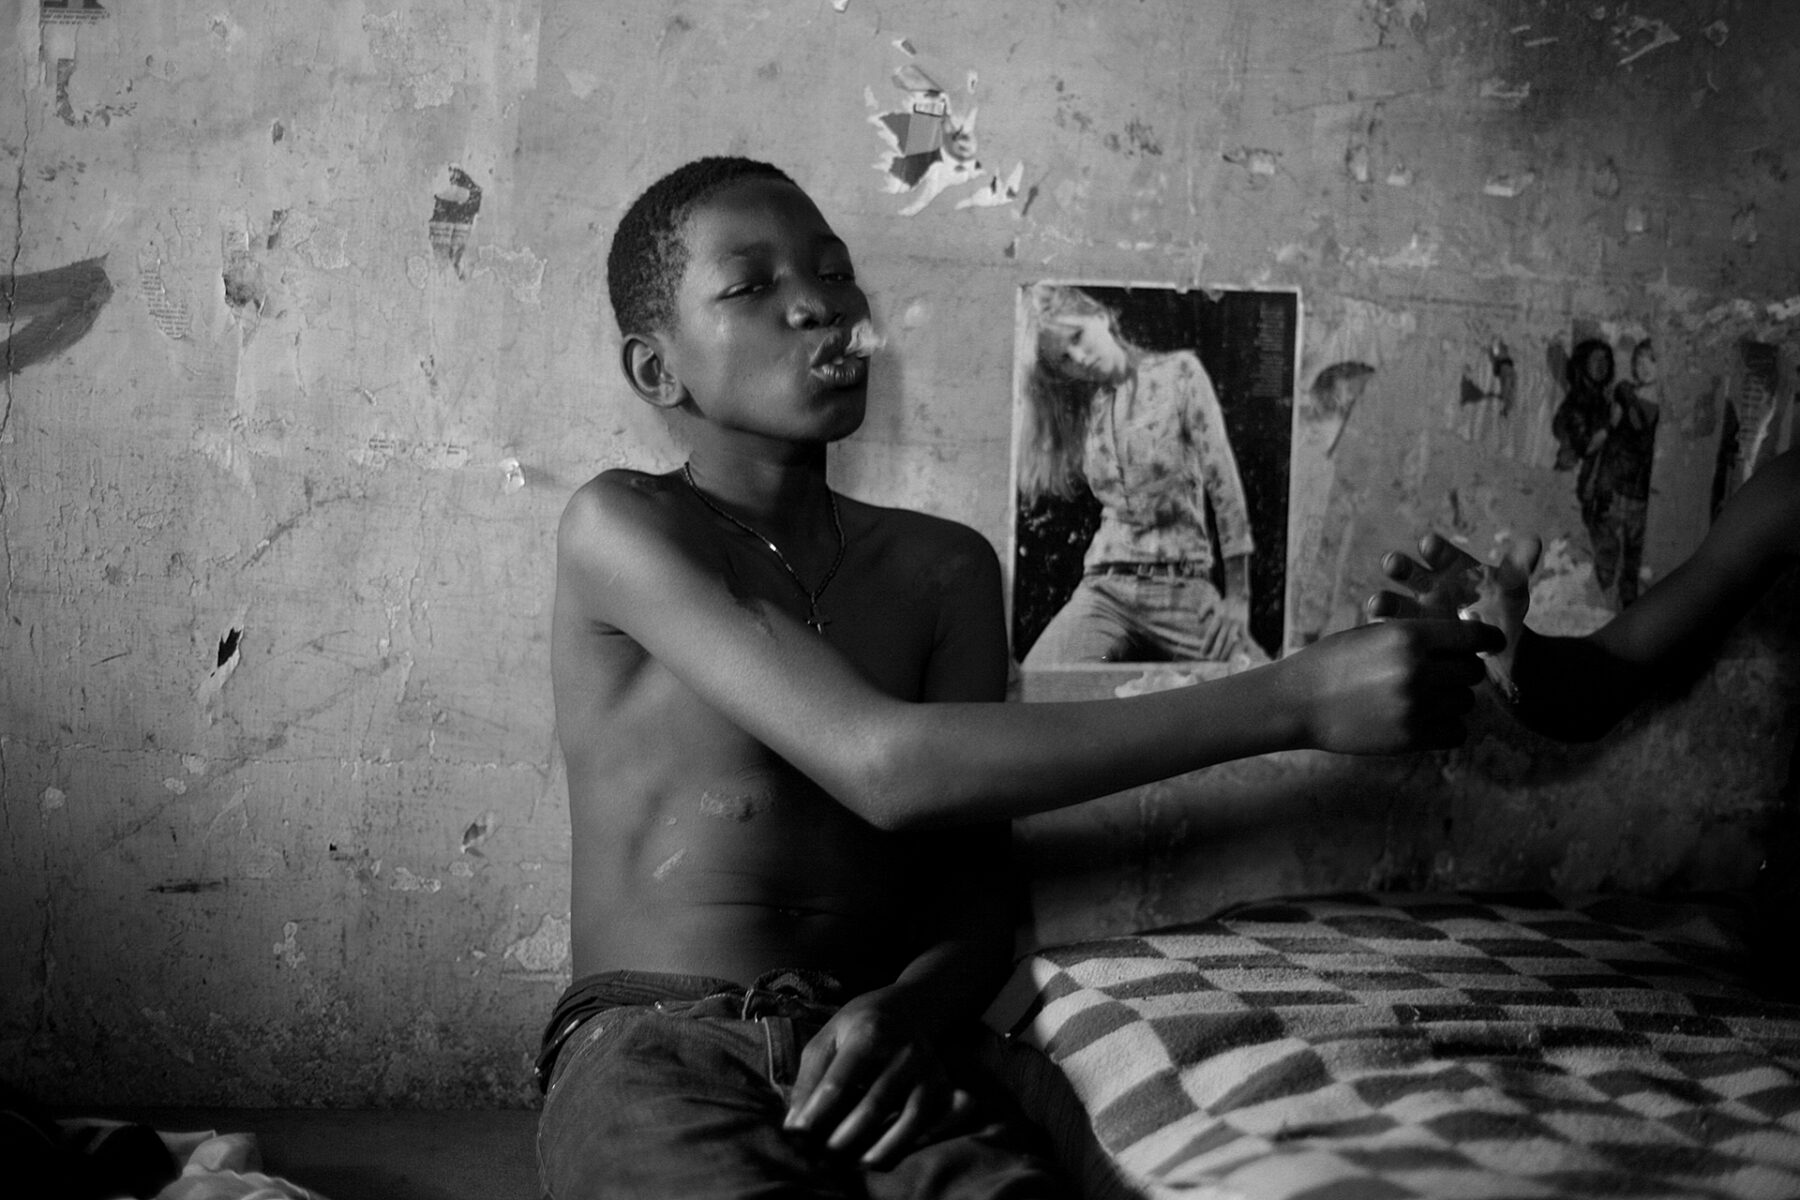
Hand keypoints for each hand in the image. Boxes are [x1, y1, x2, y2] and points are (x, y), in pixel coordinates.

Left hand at [784, 989, 973, 1167]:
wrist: (906, 1010)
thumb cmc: (857, 1028)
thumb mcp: (827, 1039)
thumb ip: (809, 1079)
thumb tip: (794, 1126)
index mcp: (869, 1033)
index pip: (839, 1082)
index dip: (816, 1115)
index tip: (796, 1138)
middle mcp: (904, 1051)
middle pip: (874, 1105)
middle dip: (844, 1139)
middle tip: (819, 1160)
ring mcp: (928, 1070)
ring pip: (907, 1119)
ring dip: (876, 1149)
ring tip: (849, 1166)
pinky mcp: (943, 1088)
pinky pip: (923, 1126)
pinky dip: (899, 1148)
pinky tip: (875, 1158)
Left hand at [1199, 593, 1260, 660]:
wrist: (1239, 596)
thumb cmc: (1223, 604)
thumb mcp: (1211, 605)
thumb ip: (1202, 612)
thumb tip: (1198, 623)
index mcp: (1218, 617)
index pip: (1211, 633)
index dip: (1206, 644)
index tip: (1203, 653)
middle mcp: (1227, 621)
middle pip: (1221, 639)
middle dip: (1216, 650)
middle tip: (1212, 660)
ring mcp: (1236, 623)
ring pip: (1231, 640)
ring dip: (1227, 651)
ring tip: (1222, 660)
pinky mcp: (1244, 625)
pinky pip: (1244, 637)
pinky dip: (1243, 646)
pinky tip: (1240, 654)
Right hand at [1284, 618, 1505, 753]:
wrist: (1298, 702)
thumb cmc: (1332, 662)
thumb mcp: (1373, 634)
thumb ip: (1416, 636)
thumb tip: (1461, 639)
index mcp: (1409, 637)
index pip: (1473, 638)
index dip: (1487, 640)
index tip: (1489, 645)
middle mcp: (1418, 671)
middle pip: (1472, 672)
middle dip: (1461, 671)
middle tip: (1441, 673)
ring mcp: (1416, 707)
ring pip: (1465, 703)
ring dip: (1452, 700)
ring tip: (1424, 698)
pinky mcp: (1411, 738)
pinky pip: (1456, 732)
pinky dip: (1447, 727)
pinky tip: (1425, 719)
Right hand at [1366, 532, 1539, 701]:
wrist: (1494, 655)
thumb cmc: (1502, 616)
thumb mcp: (1511, 592)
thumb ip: (1517, 568)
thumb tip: (1533, 540)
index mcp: (1451, 569)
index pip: (1440, 553)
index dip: (1434, 548)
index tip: (1428, 543)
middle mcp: (1427, 587)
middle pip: (1409, 572)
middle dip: (1400, 566)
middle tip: (1391, 562)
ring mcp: (1415, 614)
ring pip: (1395, 604)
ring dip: (1385, 602)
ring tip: (1376, 604)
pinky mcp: (1408, 641)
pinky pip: (1393, 637)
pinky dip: (1385, 636)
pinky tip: (1378, 638)